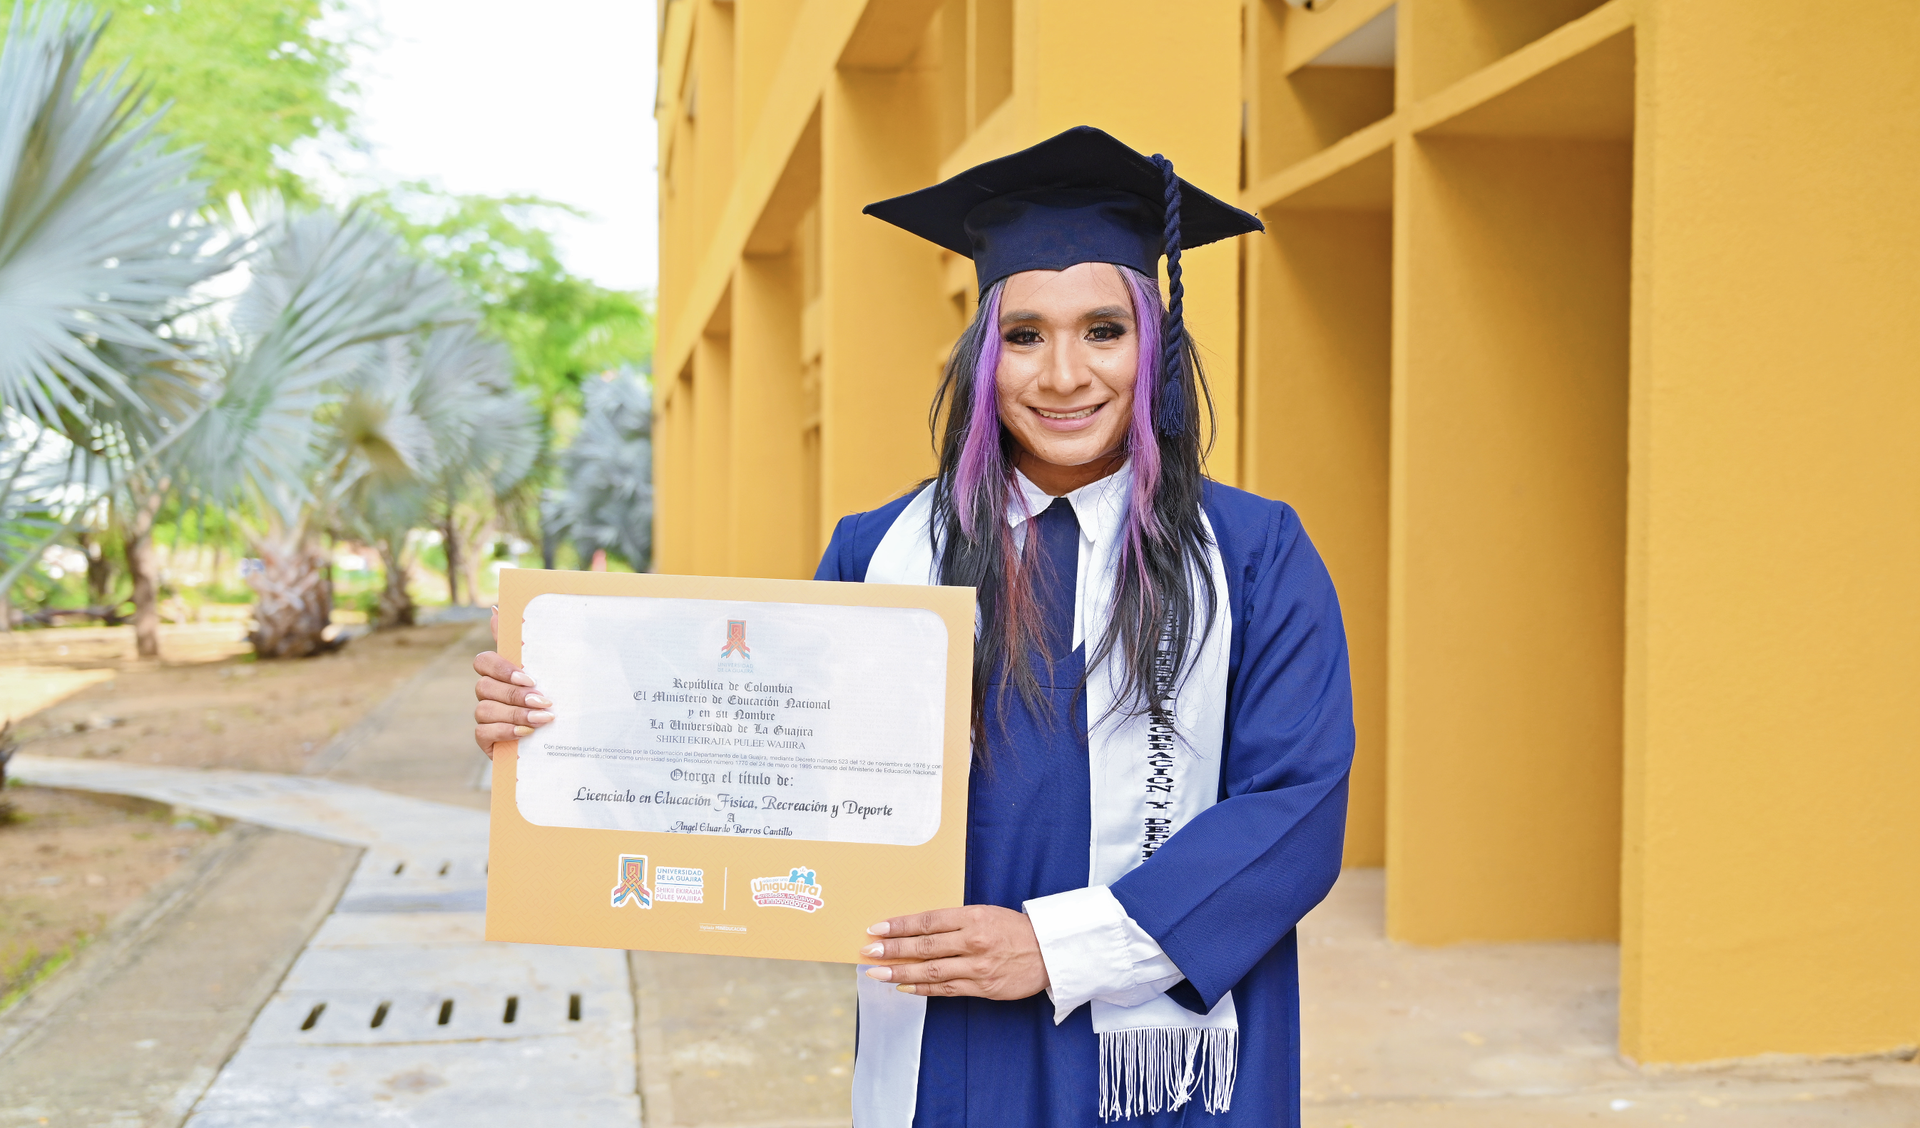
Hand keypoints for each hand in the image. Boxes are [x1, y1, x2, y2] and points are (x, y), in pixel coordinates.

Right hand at [473, 607, 552, 756]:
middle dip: (515, 695)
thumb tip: (496, 609)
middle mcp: (489, 692)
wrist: (559, 739)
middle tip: (542, 701)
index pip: (484, 661)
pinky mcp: (485, 738)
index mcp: (501, 673)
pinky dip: (505, 731)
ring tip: (542, 720)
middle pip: (484, 686)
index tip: (529, 678)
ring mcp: (485, 716)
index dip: (502, 669)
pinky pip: (482, 732)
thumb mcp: (545, 671)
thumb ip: (522, 644)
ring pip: (484, 709)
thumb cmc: (551, 699)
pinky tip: (525, 733)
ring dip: (514, 714)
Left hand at [859, 906, 1049, 999]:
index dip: (900, 926)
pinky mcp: (982, 988)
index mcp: (973, 917)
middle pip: (924, 947)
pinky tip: (904, 987)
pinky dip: (922, 989)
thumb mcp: (986, 913)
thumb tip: (918, 929)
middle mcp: (973, 942)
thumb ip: (955, 921)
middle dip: (892, 950)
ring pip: (930, 971)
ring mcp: (977, 967)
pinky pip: (946, 990)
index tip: (877, 928)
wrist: (1049, 952)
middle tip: (869, 951)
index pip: (928, 921)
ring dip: (900, 973)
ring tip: (877, 974)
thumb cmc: (1015, 929)